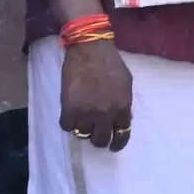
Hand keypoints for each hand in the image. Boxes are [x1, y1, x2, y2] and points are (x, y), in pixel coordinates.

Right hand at [58, 36, 135, 150]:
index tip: (113, 145)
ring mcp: (86, 112)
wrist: (89, 48)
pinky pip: (66, 126)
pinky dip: (68, 122)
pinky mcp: (69, 107)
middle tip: (94, 133)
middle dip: (98, 138)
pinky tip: (70, 114)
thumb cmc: (110, 62)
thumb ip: (124, 103)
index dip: (117, 143)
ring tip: (81, 119)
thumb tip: (121, 118)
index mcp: (122, 108)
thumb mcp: (127, 83)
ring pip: (82, 134)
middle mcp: (105, 114)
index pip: (122, 135)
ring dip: (82, 128)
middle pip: (101, 140)